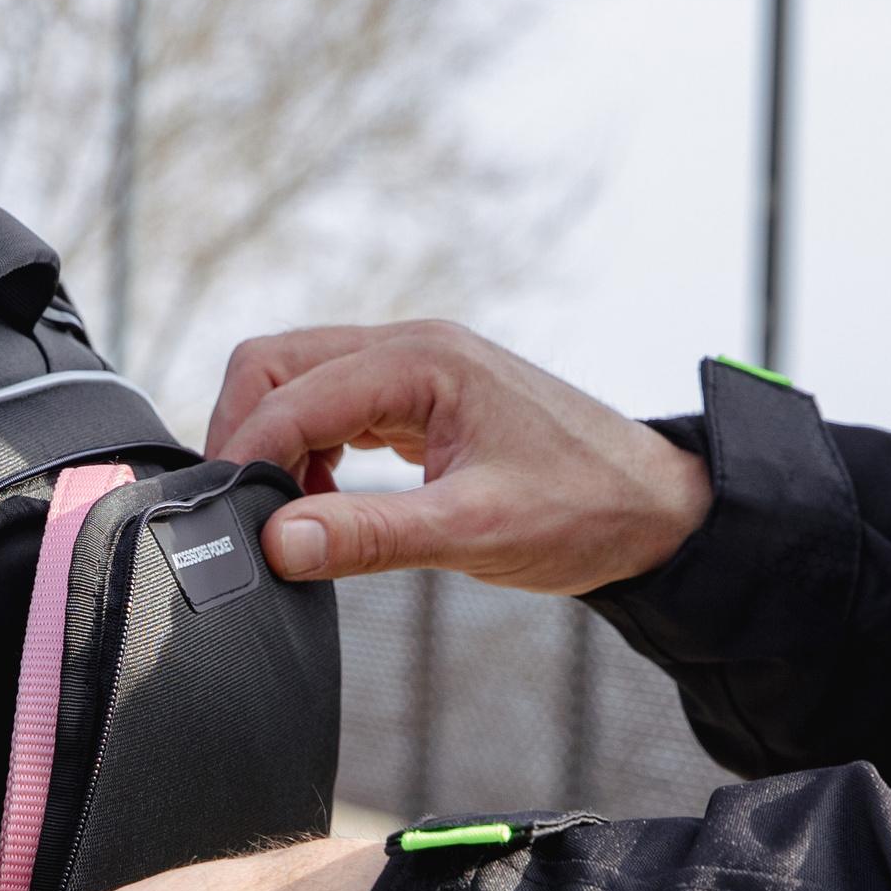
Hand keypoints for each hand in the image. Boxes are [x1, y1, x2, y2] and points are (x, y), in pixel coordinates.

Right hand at [207, 321, 713, 595]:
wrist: (659, 509)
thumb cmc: (587, 510)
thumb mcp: (475, 531)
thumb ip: (370, 535)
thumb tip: (280, 543)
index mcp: (423, 361)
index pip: (289, 389)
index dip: (246, 452)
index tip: (231, 519)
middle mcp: (413, 348)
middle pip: (276, 363)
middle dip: (243, 431)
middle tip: (242, 511)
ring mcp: (416, 367)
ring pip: (299, 379)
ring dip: (274, 439)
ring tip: (285, 513)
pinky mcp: (421, 397)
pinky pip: (333, 402)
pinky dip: (307, 445)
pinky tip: (323, 499)